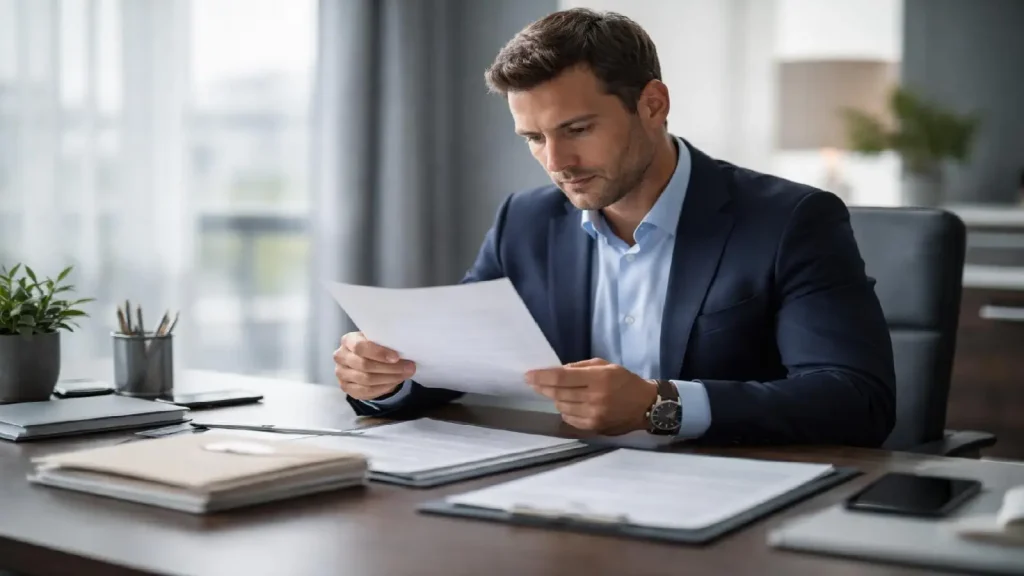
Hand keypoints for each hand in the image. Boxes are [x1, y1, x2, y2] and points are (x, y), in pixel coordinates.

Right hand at [334, 332, 415, 400]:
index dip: (379, 353)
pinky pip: (365, 391)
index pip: (360, 347)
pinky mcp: (345, 387)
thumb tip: (405, 351)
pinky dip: (383, 388)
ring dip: (389, 378)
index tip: (396, 357)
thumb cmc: (374, 347)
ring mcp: (341, 373)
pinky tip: (394, 383)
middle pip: (365, 365)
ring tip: (405, 374)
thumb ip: (385, 342)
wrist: (365, 360)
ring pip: (366, 380)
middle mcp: (340, 356)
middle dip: (390, 368)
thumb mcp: (377, 340)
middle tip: (409, 367)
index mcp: (348, 340)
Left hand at [525, 358, 657, 434]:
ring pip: (561, 406)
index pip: (561, 378)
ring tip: (559, 392)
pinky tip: (570, 404)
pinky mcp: (594, 428)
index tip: (528, 375)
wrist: (646, 406)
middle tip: (533, 382)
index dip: (541, 376)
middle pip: (558, 393)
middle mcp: (594, 398)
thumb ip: (580, 367)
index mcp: (598, 378)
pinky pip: (569, 419)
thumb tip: (557, 372)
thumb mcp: (605, 365)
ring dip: (556, 398)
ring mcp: (593, 415)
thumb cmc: (624, 381)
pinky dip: (565, 410)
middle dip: (542, 387)